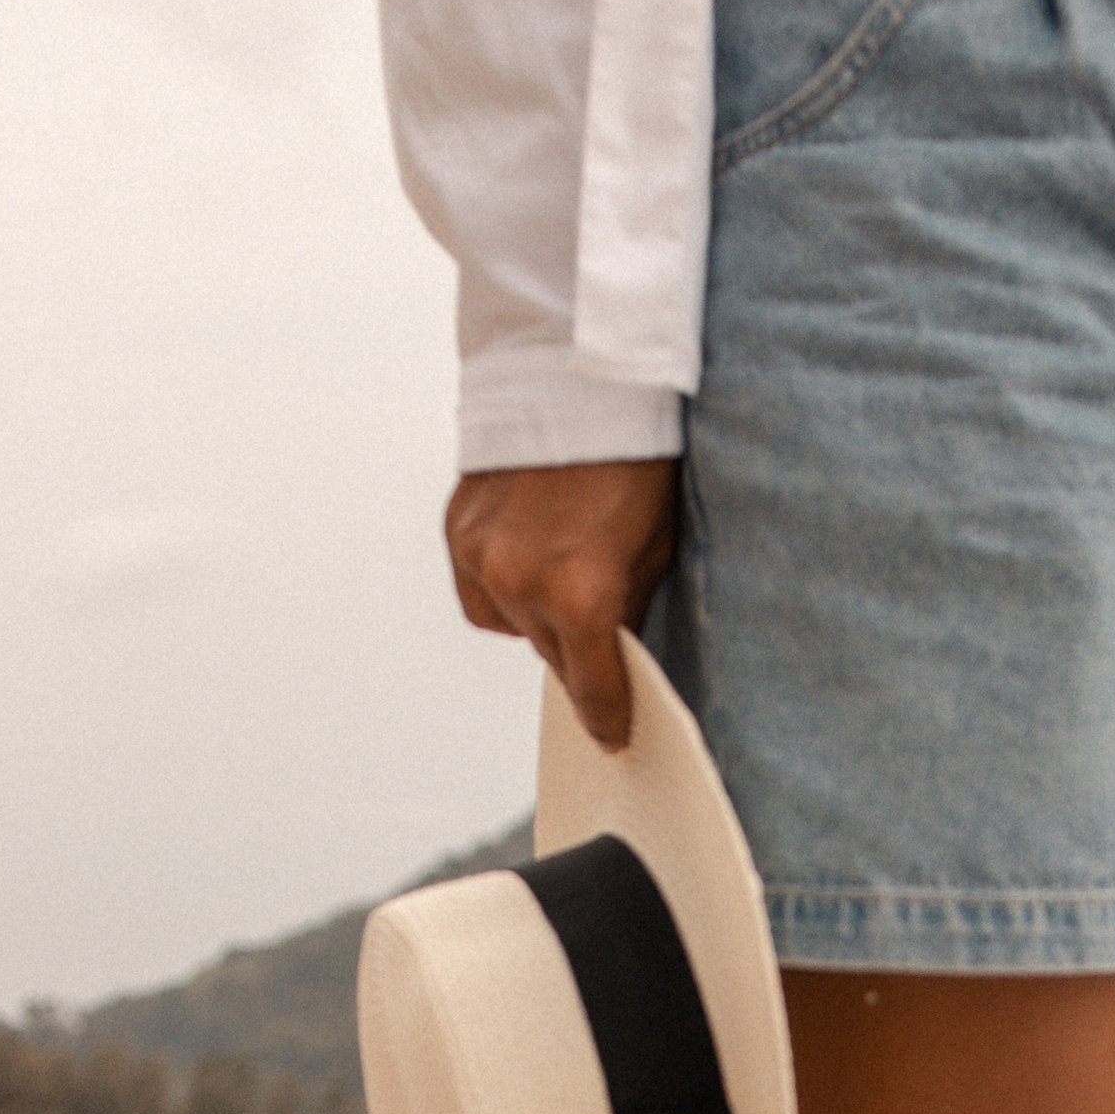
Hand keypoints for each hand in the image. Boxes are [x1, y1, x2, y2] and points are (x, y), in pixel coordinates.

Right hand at [443, 459, 679, 749]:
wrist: (573, 377)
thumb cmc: (632, 455)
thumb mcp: (656, 543)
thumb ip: (629, 606)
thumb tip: (617, 648)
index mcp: (580, 597)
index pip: (594, 688)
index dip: (609, 717)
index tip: (614, 736)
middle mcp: (522, 587)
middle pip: (552, 656)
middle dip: (579, 650)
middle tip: (601, 633)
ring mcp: (482, 560)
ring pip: (513, 625)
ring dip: (539, 615)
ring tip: (566, 571)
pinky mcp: (458, 532)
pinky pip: (481, 590)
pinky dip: (504, 586)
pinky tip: (531, 556)